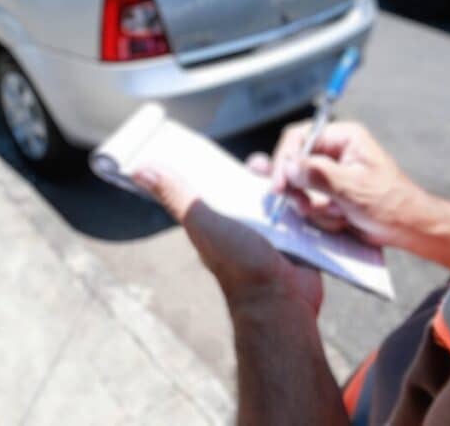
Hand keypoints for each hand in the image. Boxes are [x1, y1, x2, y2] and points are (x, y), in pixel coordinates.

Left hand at [133, 166, 322, 315]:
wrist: (280, 300)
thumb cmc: (238, 266)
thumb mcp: (203, 223)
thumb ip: (177, 196)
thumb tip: (139, 170)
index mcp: (216, 217)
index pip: (214, 180)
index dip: (218, 162)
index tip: (225, 149)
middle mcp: (243, 221)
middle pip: (251, 181)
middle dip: (259, 169)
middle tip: (262, 167)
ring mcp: (272, 228)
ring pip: (280, 191)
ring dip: (285, 182)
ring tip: (288, 182)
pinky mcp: (297, 234)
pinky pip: (303, 207)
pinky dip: (307, 198)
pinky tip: (309, 192)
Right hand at [264, 121, 449, 267]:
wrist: (406, 228)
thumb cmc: (390, 202)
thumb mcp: (354, 188)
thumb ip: (320, 175)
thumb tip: (290, 166)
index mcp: (343, 137)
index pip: (299, 137)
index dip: (285, 159)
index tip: (280, 185)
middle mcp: (333, 151)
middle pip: (294, 163)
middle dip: (300, 190)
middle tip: (307, 207)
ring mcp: (329, 174)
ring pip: (299, 187)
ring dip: (315, 206)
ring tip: (338, 214)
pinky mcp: (327, 194)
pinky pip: (308, 203)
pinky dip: (321, 216)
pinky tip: (342, 219)